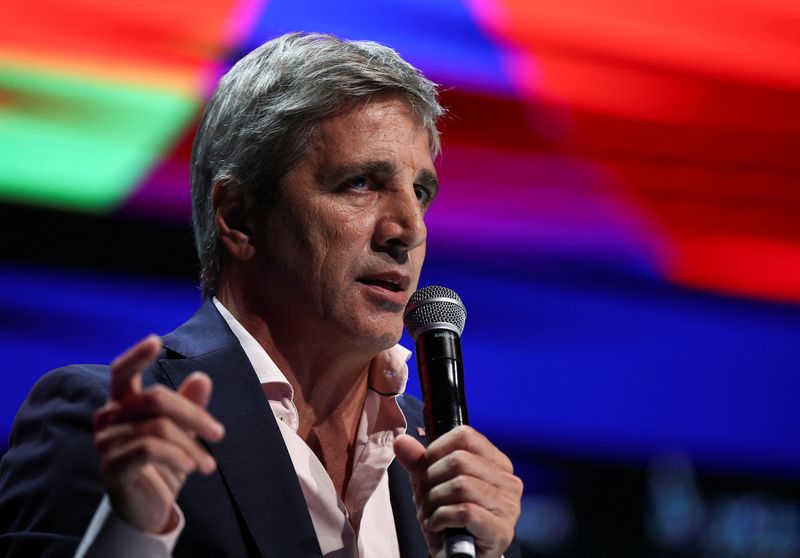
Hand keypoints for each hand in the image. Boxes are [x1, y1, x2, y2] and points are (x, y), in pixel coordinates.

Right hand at [93, 335, 224, 533]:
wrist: (149, 507)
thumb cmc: (163, 463)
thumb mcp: (182, 432)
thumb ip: (189, 405)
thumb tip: (202, 377)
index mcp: (122, 403)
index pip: (122, 372)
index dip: (136, 356)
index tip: (155, 340)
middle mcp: (109, 418)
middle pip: (155, 398)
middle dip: (194, 414)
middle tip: (219, 434)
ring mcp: (106, 442)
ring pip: (158, 427)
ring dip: (191, 446)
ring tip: (208, 465)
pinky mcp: (112, 467)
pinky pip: (149, 449)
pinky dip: (177, 456)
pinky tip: (191, 468)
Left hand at [394, 426, 522, 557]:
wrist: (458, 556)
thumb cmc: (449, 518)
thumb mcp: (430, 484)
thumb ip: (417, 461)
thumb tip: (401, 441)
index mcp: (496, 463)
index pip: (465, 436)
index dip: (436, 449)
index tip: (425, 469)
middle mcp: (508, 482)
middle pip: (459, 461)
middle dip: (431, 481)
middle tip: (424, 499)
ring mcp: (508, 506)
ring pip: (461, 485)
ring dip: (434, 502)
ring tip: (430, 514)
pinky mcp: (501, 530)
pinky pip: (465, 511)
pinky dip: (441, 518)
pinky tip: (438, 526)